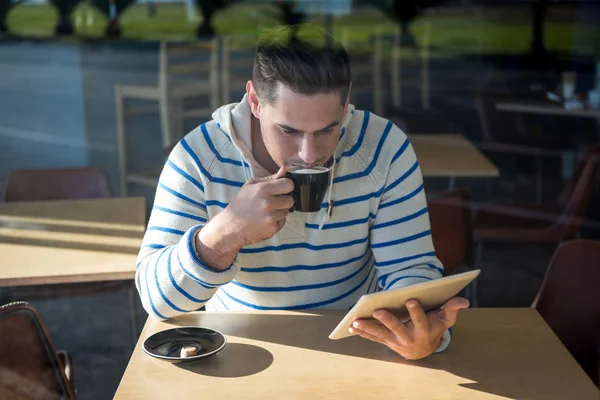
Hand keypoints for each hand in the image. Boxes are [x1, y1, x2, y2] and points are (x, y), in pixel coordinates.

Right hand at [195, 166, 293, 270]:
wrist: (230, 227)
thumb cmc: (240, 205)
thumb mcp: (250, 186)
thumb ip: (270, 178)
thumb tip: (285, 169)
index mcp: (262, 189)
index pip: (288, 184)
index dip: (286, 186)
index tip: (281, 189)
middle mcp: (267, 203)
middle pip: (290, 199)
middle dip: (283, 200)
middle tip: (272, 202)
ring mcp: (270, 217)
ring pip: (287, 211)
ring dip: (279, 211)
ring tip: (265, 212)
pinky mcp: (272, 229)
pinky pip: (283, 222)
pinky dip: (276, 221)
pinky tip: (265, 220)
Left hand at [349, 297, 469, 359]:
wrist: (424, 350)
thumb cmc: (434, 328)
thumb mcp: (445, 320)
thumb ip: (452, 309)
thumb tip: (463, 300)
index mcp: (424, 331)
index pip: (420, 320)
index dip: (415, 311)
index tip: (410, 299)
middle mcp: (409, 338)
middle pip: (397, 329)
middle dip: (387, 320)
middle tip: (378, 311)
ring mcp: (396, 341)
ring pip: (381, 335)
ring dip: (368, 328)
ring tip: (355, 322)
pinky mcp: (386, 342)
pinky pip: (373, 338)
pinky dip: (362, 332)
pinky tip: (351, 326)